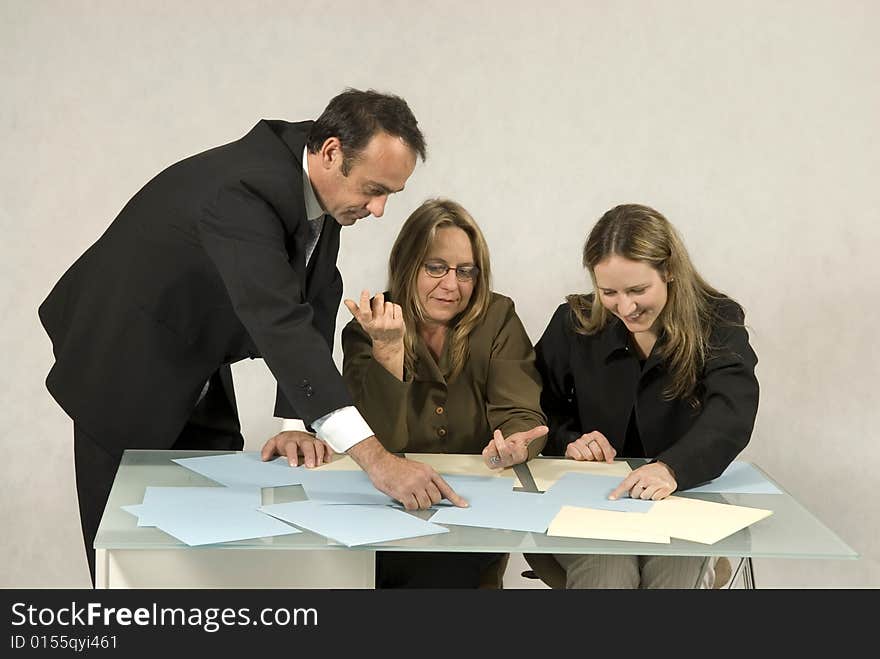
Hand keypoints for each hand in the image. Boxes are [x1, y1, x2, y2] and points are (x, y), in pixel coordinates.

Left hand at [261, 430, 334, 467]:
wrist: (292, 434)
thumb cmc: (284, 442)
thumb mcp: (273, 444)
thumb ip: (268, 450)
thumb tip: (264, 457)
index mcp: (290, 440)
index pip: (291, 446)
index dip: (292, 455)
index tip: (293, 464)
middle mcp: (301, 439)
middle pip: (307, 444)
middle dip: (310, 454)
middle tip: (310, 465)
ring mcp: (310, 440)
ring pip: (317, 444)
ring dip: (319, 454)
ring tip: (319, 463)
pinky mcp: (317, 442)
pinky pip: (324, 445)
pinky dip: (328, 451)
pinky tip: (328, 458)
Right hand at [343, 290, 404, 346]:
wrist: (388, 343)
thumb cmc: (375, 330)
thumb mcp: (363, 322)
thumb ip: (355, 310)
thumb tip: (347, 301)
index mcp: (368, 323)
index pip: (365, 311)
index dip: (364, 300)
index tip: (365, 291)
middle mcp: (379, 324)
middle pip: (378, 300)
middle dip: (378, 299)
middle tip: (378, 305)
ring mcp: (389, 324)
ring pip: (388, 303)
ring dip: (387, 306)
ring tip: (385, 314)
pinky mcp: (399, 323)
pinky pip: (396, 307)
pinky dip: (395, 309)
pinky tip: (392, 315)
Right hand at [348, 437, 467, 509]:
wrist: (380, 462)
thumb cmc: (396, 466)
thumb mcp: (416, 468)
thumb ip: (427, 479)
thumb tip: (435, 492)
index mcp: (428, 471)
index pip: (445, 487)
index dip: (455, 498)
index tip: (463, 505)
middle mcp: (423, 478)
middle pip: (436, 499)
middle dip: (429, 501)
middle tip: (419, 497)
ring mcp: (414, 485)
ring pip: (425, 504)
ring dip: (418, 504)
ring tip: (409, 496)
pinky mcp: (404, 492)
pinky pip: (412, 507)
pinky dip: (409, 506)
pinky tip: (404, 499)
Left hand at [482, 425, 547, 468]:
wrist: (507, 453)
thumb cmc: (516, 445)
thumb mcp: (524, 438)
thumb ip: (534, 433)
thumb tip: (545, 428)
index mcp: (519, 455)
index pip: (517, 451)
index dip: (513, 445)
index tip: (512, 441)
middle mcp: (509, 461)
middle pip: (503, 449)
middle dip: (499, 439)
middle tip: (498, 432)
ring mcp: (500, 463)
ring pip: (492, 452)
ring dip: (492, 443)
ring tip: (495, 442)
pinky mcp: (491, 464)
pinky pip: (485, 455)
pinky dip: (486, 449)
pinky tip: (491, 448)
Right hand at [565, 431, 616, 462]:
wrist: (578, 452)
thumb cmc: (592, 451)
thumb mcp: (603, 450)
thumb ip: (609, 452)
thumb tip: (611, 457)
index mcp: (596, 435)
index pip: (603, 443)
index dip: (607, 453)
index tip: (609, 461)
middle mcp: (587, 436)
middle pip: (596, 450)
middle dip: (598, 457)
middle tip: (597, 459)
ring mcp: (578, 441)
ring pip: (588, 454)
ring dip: (589, 459)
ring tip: (589, 458)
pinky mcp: (571, 447)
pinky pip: (579, 456)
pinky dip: (581, 459)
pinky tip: (582, 458)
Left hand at [609, 462, 677, 500]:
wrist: (667, 468)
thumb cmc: (651, 471)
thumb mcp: (640, 472)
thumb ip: (631, 481)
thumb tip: (622, 492)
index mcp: (639, 473)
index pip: (626, 484)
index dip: (618, 492)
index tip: (612, 498)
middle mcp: (647, 478)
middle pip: (635, 494)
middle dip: (637, 494)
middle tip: (643, 488)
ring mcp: (656, 483)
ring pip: (645, 498)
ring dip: (647, 495)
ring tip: (650, 488)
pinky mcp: (665, 489)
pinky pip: (655, 499)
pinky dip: (655, 496)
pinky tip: (657, 490)